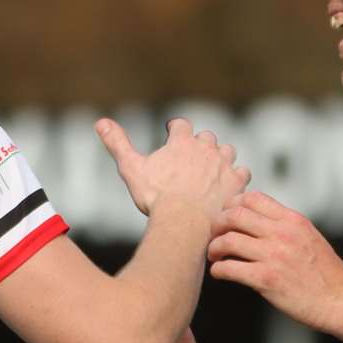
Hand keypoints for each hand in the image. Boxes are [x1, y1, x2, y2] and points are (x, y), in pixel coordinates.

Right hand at [95, 117, 249, 219]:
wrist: (184, 221)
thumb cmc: (155, 197)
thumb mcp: (131, 168)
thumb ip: (117, 143)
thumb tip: (100, 121)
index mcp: (181, 141)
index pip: (181, 125)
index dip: (175, 129)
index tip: (171, 133)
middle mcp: (205, 147)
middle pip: (206, 137)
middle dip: (199, 144)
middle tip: (192, 157)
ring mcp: (223, 164)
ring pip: (227, 151)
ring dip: (220, 157)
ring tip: (212, 169)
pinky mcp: (236, 182)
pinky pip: (242, 172)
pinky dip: (236, 176)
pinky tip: (229, 185)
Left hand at [207, 191, 342, 333]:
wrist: (342, 301)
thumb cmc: (326, 274)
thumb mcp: (309, 237)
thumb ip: (285, 225)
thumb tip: (259, 219)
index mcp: (292, 220)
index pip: (252, 198)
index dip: (232, 205)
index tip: (226, 217)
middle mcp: (282, 233)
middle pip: (234, 214)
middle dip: (217, 224)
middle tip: (214, 235)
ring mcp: (274, 256)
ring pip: (228, 240)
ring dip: (214, 247)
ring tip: (215, 255)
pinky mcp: (267, 279)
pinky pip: (230, 268)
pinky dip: (219, 270)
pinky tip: (220, 273)